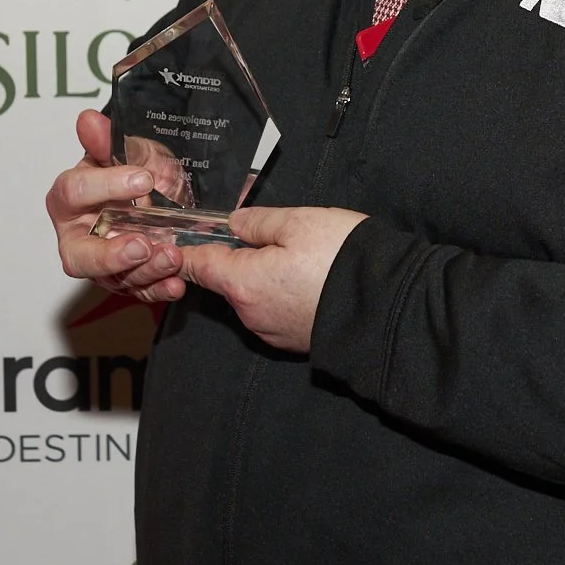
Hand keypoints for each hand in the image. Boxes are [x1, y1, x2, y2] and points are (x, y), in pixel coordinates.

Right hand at [46, 109, 189, 301]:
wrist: (151, 193)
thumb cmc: (128, 172)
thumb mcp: (122, 151)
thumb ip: (104, 140)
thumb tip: (89, 120)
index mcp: (68, 198)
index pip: (73, 192)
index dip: (104, 185)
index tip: (142, 178)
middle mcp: (78, 236)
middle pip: (78, 256)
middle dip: (109, 255)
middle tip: (142, 244)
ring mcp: (101, 263)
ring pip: (112, 278)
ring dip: (144, 271)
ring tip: (172, 256)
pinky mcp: (124, 280)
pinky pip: (137, 291)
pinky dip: (157, 289)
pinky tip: (176, 283)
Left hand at [178, 205, 367, 353]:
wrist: (388, 306)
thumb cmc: (342, 259)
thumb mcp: (299, 222)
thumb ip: (258, 222)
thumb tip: (236, 224)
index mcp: (242, 282)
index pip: (198, 265)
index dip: (185, 250)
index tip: (176, 241)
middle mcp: (250, 314)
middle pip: (228, 282)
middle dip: (238, 260)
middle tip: (266, 236)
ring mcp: (273, 332)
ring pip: (254, 298)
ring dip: (263, 278)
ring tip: (299, 256)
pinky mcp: (295, 342)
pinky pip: (277, 312)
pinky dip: (284, 296)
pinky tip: (310, 280)